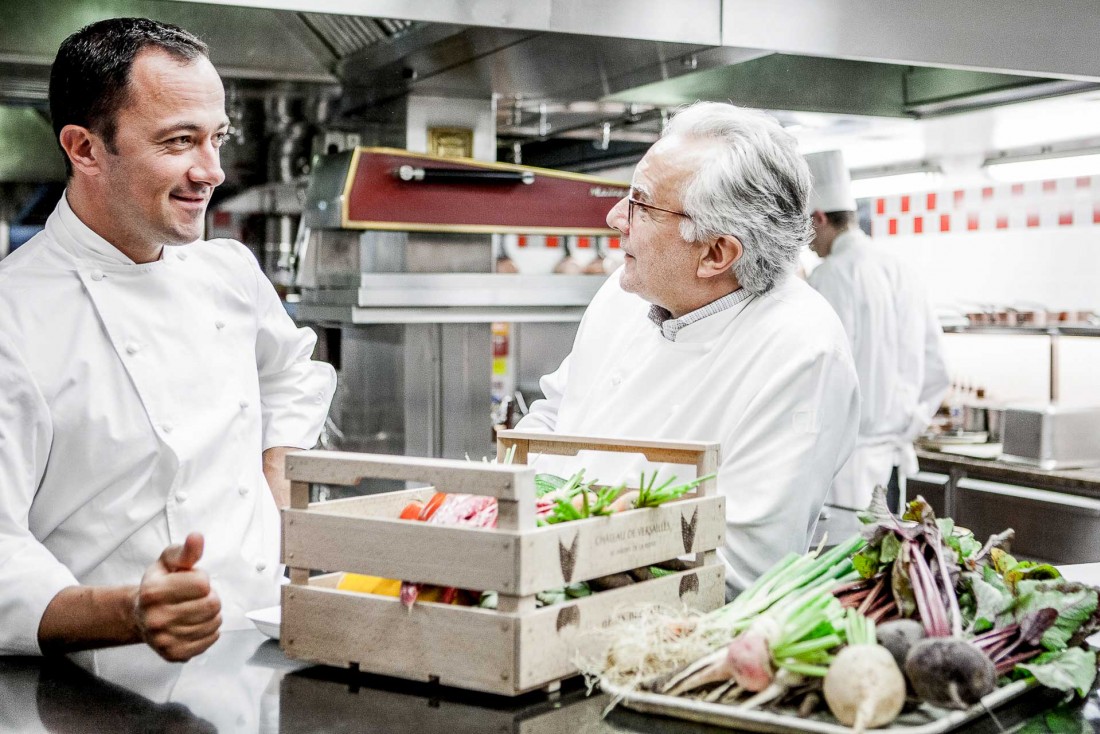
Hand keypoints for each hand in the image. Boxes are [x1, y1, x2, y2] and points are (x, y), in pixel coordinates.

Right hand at [135, 533, 221, 661]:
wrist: (140, 616)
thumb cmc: (159, 585)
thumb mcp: (169, 562)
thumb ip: (185, 551)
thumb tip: (197, 538)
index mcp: (153, 592)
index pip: (203, 584)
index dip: (201, 579)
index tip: (189, 581)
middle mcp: (156, 619)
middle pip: (212, 605)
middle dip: (210, 597)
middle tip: (195, 597)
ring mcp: (164, 639)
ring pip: (214, 623)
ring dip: (211, 614)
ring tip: (194, 610)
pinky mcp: (174, 654)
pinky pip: (210, 640)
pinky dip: (209, 631)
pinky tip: (195, 624)